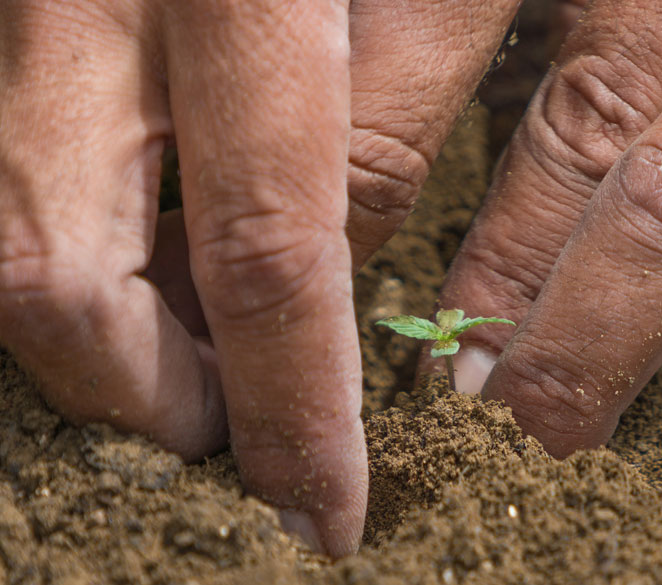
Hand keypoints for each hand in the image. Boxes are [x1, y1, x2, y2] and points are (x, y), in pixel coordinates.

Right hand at [0, 0, 516, 555]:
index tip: (319, 507)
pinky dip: (82, 247)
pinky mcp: (14, 20)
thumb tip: (331, 282)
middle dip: (143, 393)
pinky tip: (157, 256)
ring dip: (104, 332)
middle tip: (227, 435)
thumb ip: (388, 125)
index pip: (264, 250)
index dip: (288, 407)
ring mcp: (20, 9)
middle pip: (52, 270)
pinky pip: (11, 167)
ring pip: (7, 228)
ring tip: (200, 364)